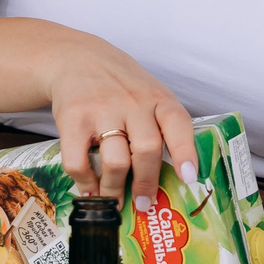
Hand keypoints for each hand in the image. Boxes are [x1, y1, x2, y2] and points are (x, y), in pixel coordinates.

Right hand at [46, 35, 200, 201]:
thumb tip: (173, 179)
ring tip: (115, 200)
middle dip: (146, 184)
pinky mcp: (73, 119)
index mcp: (158, 99)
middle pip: (146, 150)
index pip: (178, 124)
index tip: (189, 177)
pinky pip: (79, 162)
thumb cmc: (120, 86)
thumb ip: (160, 126)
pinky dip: (85, 183)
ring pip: (116, 162)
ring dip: (115, 189)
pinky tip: (90, 188)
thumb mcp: (149, 93)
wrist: (76, 59)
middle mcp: (132, 103)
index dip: (185, 152)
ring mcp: (102, 110)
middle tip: (143, 204)